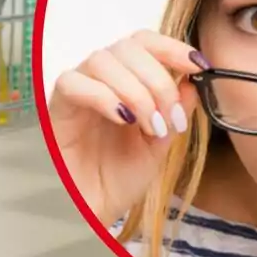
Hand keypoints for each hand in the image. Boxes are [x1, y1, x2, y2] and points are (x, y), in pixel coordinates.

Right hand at [48, 31, 208, 226]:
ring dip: (135, 90)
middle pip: (128, 47)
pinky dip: (104, 96)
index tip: (199, 65)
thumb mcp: (159, 146)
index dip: (172, 47)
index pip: (145, 44)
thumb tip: (193, 81)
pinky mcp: (56, 107)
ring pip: (103, 60)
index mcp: (125, 81)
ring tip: (148, 126)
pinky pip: (73, 82)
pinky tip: (122, 120)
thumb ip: (175, 112)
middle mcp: (100, 79)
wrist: (89, 213)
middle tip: (170, 118)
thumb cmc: (117, 180)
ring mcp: (77, 91)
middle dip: (158, 80)